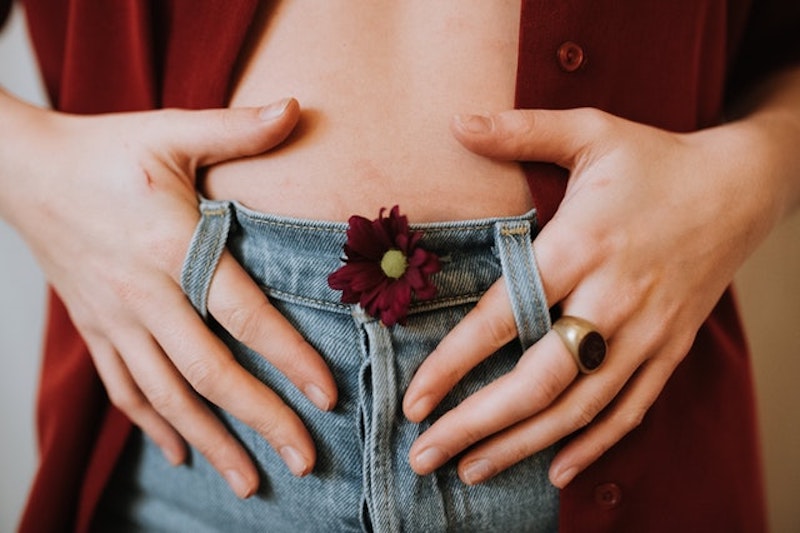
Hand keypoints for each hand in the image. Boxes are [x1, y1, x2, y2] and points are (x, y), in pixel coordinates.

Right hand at [0, 95, 337, 497]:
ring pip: (166, 396)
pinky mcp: (94, 329)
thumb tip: (299, 108)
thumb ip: (238, 129)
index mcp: (172, 247)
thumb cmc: (105, 151)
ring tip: (250, 483)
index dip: (288, 357)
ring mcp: (114, 320)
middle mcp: (144, 295)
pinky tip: (180, 452)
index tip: (327, 397)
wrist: (23, 170)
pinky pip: (124, 389)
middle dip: (259, 420)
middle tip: (304, 461)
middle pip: (208, 372)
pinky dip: (153, 426)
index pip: (243, 315)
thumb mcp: (171, 131)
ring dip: (211, 441)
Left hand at [402, 107, 776, 486]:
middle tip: (424, 455)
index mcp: (582, 245)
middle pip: (539, 381)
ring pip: (581, 407)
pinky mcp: (670, 349)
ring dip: (522, 446)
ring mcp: (646, 331)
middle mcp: (613, 297)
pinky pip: (631, 409)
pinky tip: (556, 472)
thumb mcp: (590, 129)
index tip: (414, 399)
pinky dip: (593, 446)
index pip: (504, 317)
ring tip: (471, 472)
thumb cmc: (654, 159)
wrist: (741, 186)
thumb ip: (520, 130)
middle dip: (477, 425)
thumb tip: (455, 121)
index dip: (454, 363)